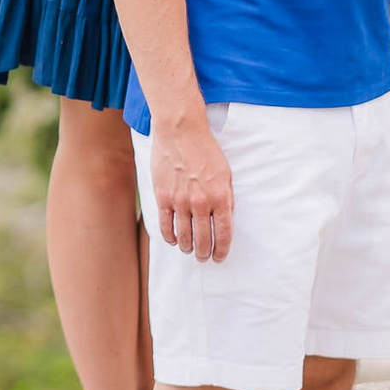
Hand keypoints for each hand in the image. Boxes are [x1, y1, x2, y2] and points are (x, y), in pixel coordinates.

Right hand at [150, 113, 234, 261]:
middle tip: (203, 258)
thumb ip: (226, 197)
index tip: (220, 257)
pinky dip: (170, 237)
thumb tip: (225, 219)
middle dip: (204, 253)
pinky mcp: (163, 197)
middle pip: (204, 239)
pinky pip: (166, 226)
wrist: (180, 131)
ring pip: (184, 236)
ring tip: (190, 250)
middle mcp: (201, 202)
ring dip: (188, 248)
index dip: (222, 250)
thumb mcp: (225, 173)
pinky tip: (174, 240)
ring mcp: (180, 201)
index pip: (224, 234)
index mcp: (220, 197)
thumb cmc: (205, 150)